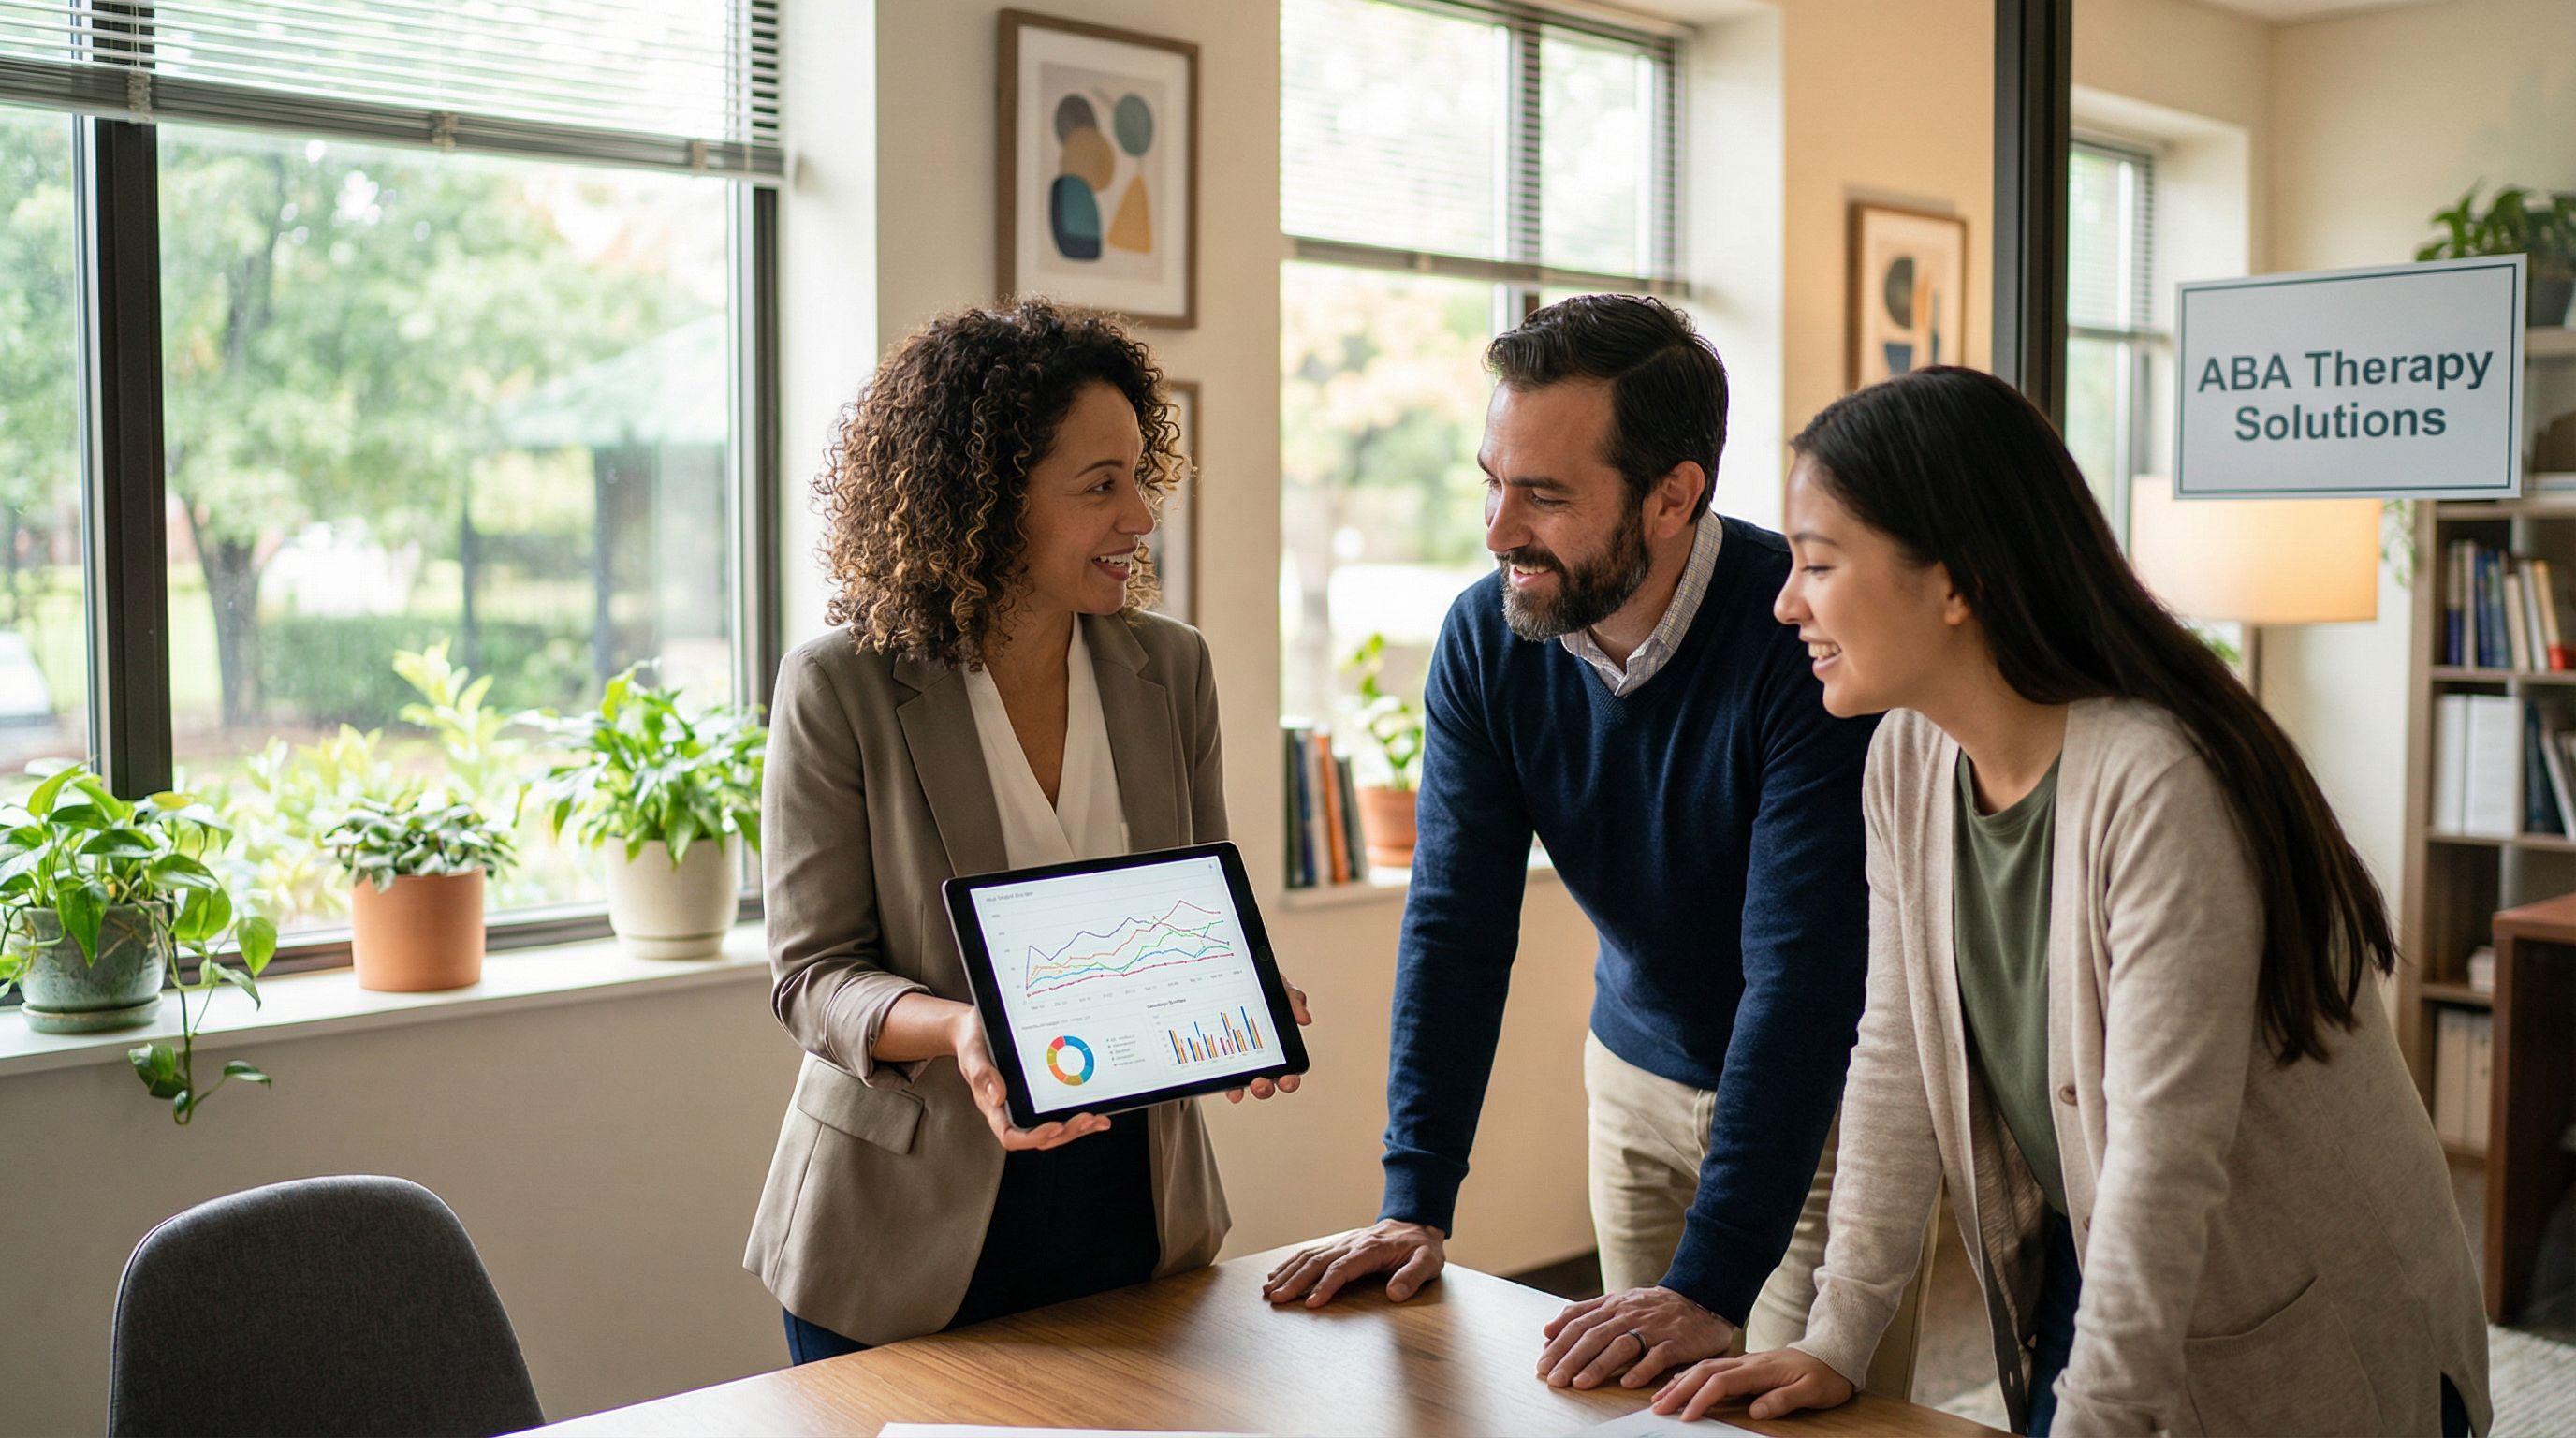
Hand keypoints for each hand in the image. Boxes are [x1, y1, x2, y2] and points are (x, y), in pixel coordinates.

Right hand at [950, 1009, 1109, 1151]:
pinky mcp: (1040, 1094)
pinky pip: (1059, 1111)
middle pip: (1039, 1136)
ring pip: (1053, 1129)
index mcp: (993, 1107)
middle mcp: (1011, 1110)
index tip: (1055, 1126)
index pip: (1011, 1135)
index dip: (1034, 1137)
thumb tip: (998, 1097)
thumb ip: (982, 1075)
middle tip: (1087, 1118)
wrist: (974, 1028)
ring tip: (1097, 1120)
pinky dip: (1079, 1116)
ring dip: (1076, 1129)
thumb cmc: (972, 1042)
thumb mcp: (972, 1053)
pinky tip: (1098, 1115)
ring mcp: (1027, 1104)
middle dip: (1065, 1132)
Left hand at [1226, 981, 1311, 1103]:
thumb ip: (1292, 997)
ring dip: (1248, 1089)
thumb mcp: (1275, 985)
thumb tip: (1305, 1019)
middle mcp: (1260, 1058)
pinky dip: (1228, 1086)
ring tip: (1247, 1085)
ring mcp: (1239, 1060)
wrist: (1223, 975)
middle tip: (1262, 1083)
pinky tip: (1229, 1087)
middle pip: (1268, 1082)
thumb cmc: (1256, 983)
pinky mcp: (1220, 1059)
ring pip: (1246, 1083)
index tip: (1287, 1078)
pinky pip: (1224, 1077)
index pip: (1288, 1069)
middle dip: (1267, 1088)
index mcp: (1278, 1044)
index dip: (1290, 1079)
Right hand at [1261, 1219, 1445, 1306]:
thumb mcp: (1427, 1262)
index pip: (1342, 1269)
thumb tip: (1395, 1294)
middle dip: (1295, 1281)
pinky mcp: (1339, 1245)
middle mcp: (1351, 1244)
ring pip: (1309, 1255)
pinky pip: (1310, 1251)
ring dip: (1288, 1272)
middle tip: (1276, 1298)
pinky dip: (1291, 1262)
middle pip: (1317, 1261)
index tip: (1311, 1304)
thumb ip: (1412, 1277)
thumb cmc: (1421, 1247)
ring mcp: (1343, 1242)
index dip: (1325, 1286)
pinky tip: (1278, 1273)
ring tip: (1269, 1288)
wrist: (1417, 1223)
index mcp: (1370, 1250)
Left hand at [1537, 1286, 1736, 1390]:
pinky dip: (1641, 1369)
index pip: (1579, 1324)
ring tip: (1581, 1383)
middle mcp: (1628, 1315)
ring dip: (1599, 1366)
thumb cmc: (1652, 1307)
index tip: (1542, 1364)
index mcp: (1612, 1306)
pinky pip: (1657, 1356)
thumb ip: (1583, 1313)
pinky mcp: (1675, 1341)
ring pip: (1621, 1346)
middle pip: (1595, 1336)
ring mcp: (1652, 1328)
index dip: (1559, 1345)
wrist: (1698, 1301)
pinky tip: (1627, 1382)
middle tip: (1555, 1379)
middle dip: (1571, 1359)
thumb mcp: (1616, 1302)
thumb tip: (1548, 1330)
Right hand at [1651, 1349, 1854, 1422]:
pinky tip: (1680, 1382)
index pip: (1722, 1382)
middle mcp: (1747, 1362)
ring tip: (1660, 1397)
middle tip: (1658, 1408)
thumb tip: (1755, 1411)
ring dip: (1680, 1381)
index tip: (1685, 1416)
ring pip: (1704, 1367)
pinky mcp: (1745, 1364)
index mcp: (1760, 1369)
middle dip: (1679, 1389)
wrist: (1833, 1354)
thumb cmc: (1824, 1376)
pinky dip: (1691, 1375)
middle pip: (1704, 1372)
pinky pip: (1711, 1367)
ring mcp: (1744, 1361)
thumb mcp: (1812, 1392)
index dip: (1701, 1399)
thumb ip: (1783, 1400)